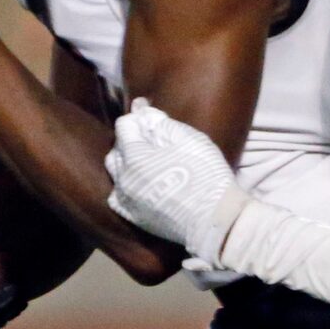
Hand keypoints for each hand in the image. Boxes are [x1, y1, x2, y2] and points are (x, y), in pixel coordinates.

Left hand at [105, 100, 245, 258]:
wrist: (214, 218)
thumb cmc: (204, 173)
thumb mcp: (187, 138)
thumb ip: (160, 121)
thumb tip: (142, 109)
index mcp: (134, 155)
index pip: (124, 126)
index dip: (138, 117)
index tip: (151, 116)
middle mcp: (123, 177)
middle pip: (116, 149)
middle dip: (131, 140)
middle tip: (153, 140)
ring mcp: (126, 199)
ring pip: (115, 173)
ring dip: (126, 163)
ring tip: (147, 161)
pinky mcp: (134, 217)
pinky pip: (118, 197)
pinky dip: (125, 187)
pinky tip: (140, 184)